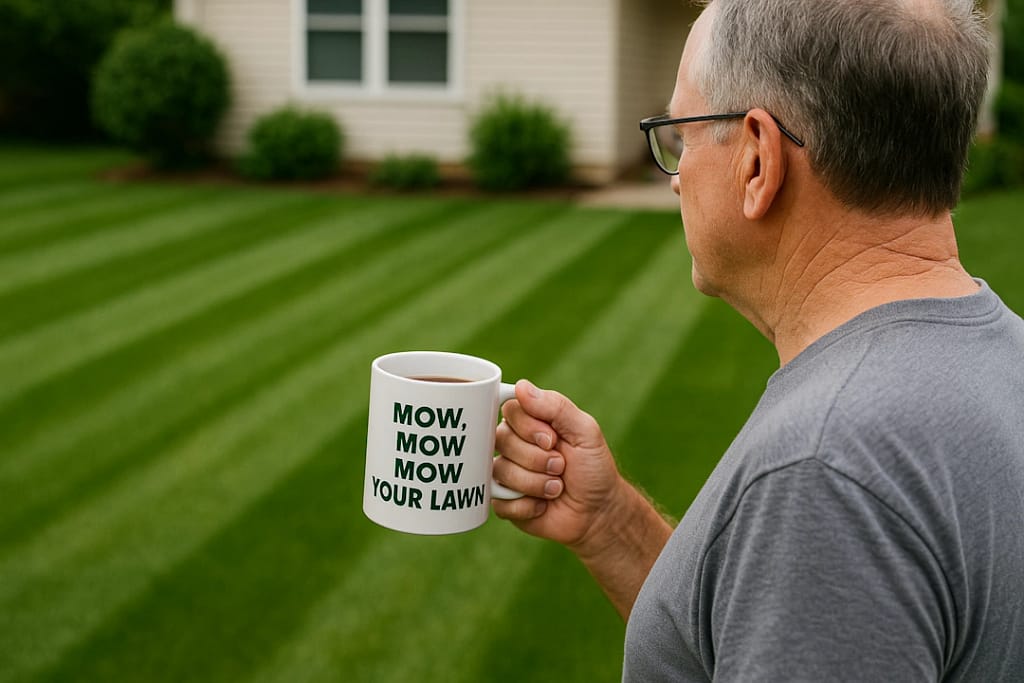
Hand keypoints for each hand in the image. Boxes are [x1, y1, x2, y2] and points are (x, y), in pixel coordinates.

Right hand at [492, 379, 625, 549]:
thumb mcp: (585, 431)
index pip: (510, 410)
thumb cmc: (593, 467)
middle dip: (538, 458)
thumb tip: (521, 386)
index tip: (553, 439)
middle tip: (560, 466)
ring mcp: (506, 473)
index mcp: (530, 422)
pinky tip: (543, 506)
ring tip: (556, 488)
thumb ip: (555, 406)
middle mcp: (513, 444)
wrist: (599, 511)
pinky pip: (500, 501)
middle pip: (502, 439)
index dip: (529, 427)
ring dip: (537, 483)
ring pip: (501, 471)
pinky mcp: (503, 501)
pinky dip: (527, 506)